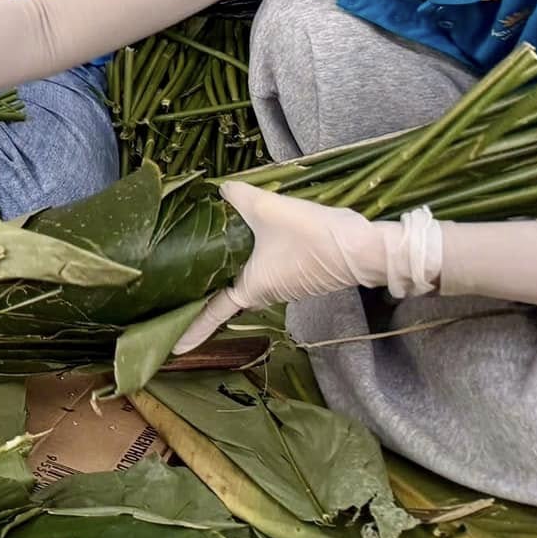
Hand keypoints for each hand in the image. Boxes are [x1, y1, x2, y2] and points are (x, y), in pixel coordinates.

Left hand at [172, 182, 441, 353]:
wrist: (363, 248)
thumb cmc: (310, 236)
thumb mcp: (266, 208)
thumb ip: (237, 197)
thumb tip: (220, 189)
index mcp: (251, 288)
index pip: (213, 312)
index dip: (192, 329)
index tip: (173, 348)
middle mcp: (265, 292)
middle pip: (226, 296)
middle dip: (203, 299)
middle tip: (173, 296)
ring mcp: (283, 284)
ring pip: (246, 279)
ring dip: (226, 275)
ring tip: (197, 262)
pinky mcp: (297, 272)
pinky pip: (262, 269)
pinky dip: (246, 260)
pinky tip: (238, 241)